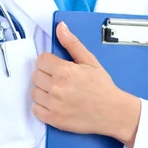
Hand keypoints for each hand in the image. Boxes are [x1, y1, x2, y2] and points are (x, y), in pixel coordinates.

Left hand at [32, 22, 140, 145]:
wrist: (113, 112)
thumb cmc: (103, 88)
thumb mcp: (90, 61)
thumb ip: (72, 44)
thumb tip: (60, 28)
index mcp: (65, 71)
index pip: (41, 60)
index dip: (48, 62)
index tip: (56, 67)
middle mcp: (57, 88)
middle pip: (36, 75)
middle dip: (45, 76)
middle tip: (59, 80)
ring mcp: (54, 105)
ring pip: (34, 92)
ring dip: (43, 91)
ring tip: (57, 92)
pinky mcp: (54, 119)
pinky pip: (36, 110)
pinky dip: (42, 107)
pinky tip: (54, 104)